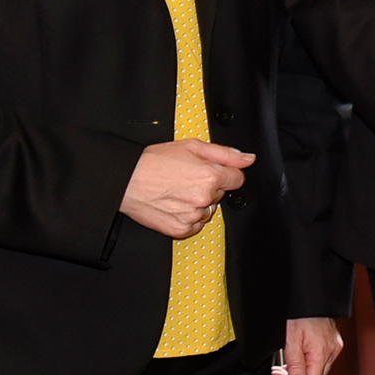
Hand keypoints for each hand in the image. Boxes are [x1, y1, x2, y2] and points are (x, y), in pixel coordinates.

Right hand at [120, 140, 251, 238]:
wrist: (126, 180)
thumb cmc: (154, 161)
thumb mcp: (192, 146)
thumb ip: (225, 153)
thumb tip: (248, 158)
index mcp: (211, 177)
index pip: (237, 179)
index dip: (225, 173)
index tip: (212, 171)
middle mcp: (204, 198)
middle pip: (220, 194)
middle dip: (209, 186)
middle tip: (186, 178)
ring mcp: (193, 216)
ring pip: (208, 209)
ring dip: (198, 203)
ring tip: (177, 191)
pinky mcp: (180, 229)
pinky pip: (195, 225)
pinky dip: (188, 217)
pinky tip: (174, 204)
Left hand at [271, 316, 344, 374]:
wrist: (309, 297)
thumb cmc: (299, 314)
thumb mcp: (290, 339)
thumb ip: (295, 365)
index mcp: (322, 353)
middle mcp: (331, 352)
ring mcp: (333, 348)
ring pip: (314, 374)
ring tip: (279, 370)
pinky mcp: (331, 344)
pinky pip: (317, 364)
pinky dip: (303, 368)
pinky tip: (291, 364)